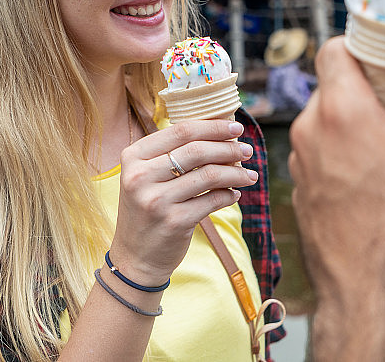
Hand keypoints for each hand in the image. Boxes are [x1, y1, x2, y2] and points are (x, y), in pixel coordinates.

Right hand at [110, 119, 257, 285]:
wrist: (134, 257)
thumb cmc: (149, 208)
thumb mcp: (148, 177)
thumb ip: (175, 153)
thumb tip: (224, 132)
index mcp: (134, 157)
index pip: (181, 131)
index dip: (214, 126)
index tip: (237, 126)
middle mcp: (140, 177)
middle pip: (197, 150)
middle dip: (229, 148)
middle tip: (248, 150)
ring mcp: (156, 200)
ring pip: (210, 175)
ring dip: (236, 173)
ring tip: (250, 175)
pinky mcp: (174, 222)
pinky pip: (213, 200)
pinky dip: (229, 195)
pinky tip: (235, 194)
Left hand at [288, 37, 384, 360]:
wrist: (372, 295)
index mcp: (344, 111)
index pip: (334, 48)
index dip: (361, 45)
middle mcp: (312, 130)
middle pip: (333, 84)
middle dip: (367, 87)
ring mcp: (301, 161)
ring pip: (326, 119)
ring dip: (355, 121)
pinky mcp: (300, 188)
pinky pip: (320, 151)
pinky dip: (342, 150)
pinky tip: (373, 178)